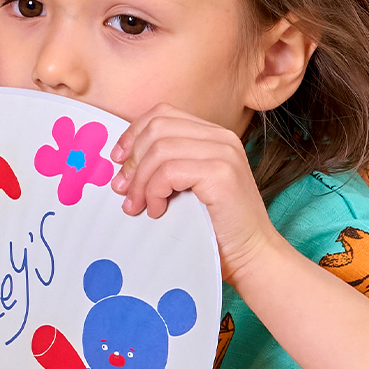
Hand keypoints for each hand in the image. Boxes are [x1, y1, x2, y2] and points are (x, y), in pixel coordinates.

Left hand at [110, 104, 281, 286]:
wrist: (250, 254)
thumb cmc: (214, 228)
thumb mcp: (185, 188)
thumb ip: (164, 168)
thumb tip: (121, 164)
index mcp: (212, 135)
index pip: (162, 114)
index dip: (133, 135)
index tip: (118, 162)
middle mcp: (221, 137)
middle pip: (157, 127)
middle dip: (132, 160)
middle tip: (122, 190)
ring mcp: (223, 153)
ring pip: (160, 148)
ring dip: (140, 180)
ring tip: (137, 206)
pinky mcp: (221, 173)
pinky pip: (169, 170)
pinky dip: (154, 191)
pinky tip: (157, 211)